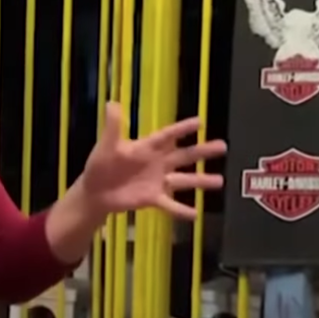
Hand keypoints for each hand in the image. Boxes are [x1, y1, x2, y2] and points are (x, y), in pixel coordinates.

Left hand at [80, 102, 226, 218]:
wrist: (95, 191)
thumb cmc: (101, 165)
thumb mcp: (106, 145)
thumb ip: (113, 127)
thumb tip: (112, 103)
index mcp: (147, 147)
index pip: (168, 135)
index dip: (183, 129)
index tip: (200, 122)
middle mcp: (157, 163)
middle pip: (184, 155)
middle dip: (202, 151)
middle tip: (223, 146)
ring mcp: (157, 181)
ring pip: (184, 180)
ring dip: (201, 180)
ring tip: (220, 181)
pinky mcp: (153, 198)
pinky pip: (170, 204)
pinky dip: (181, 210)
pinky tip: (195, 214)